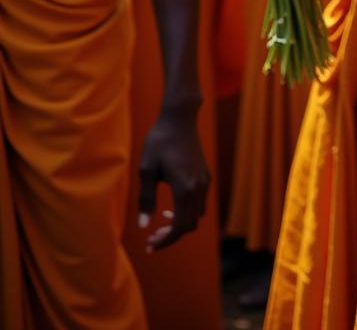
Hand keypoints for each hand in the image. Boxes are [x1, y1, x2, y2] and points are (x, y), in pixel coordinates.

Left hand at [137, 110, 208, 251]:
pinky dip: (188, 210)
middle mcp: (199, 186)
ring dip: (181, 222)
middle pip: (191, 224)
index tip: (150, 246)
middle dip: (172, 235)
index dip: (165, 240)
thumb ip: (146, 200)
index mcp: (185, 188)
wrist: (180, 118)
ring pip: (198, 213)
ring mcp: (205, 180)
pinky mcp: (205, 174)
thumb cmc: (159, 142)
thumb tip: (144, 225)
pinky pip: (200, 201)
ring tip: (161, 221)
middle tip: (152, 237)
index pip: (180, 226)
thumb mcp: (146, 170)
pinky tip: (172, 205)